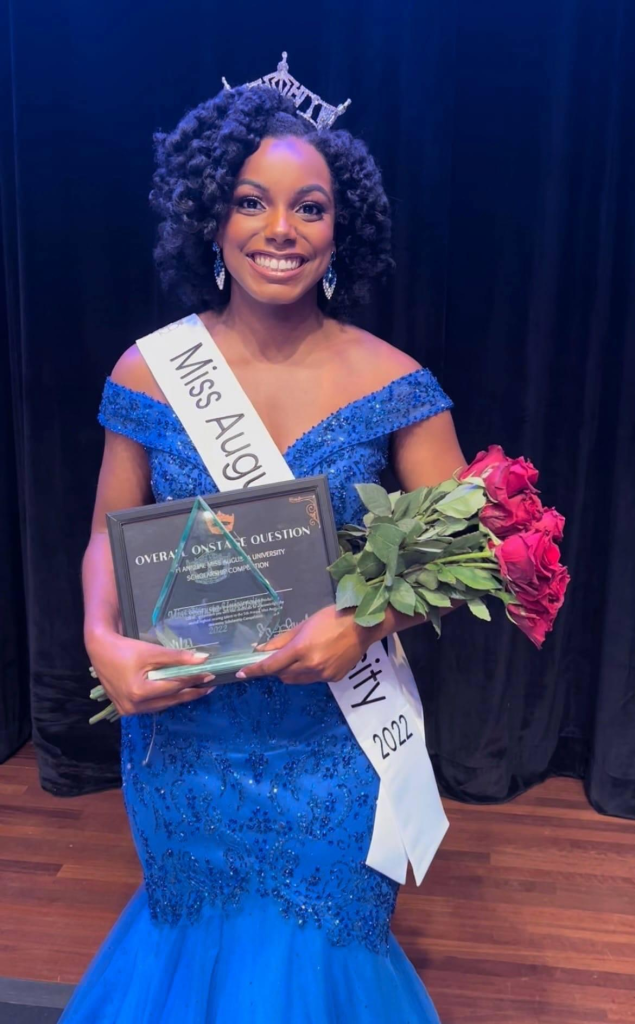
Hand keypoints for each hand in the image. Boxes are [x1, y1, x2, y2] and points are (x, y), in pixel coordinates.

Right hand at [86, 630, 215, 715]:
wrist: (99, 650)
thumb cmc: (124, 648)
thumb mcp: (152, 651)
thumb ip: (177, 657)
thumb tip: (203, 659)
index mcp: (139, 692)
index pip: (174, 687)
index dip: (193, 680)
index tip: (210, 675)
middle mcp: (134, 706)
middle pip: (169, 700)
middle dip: (190, 693)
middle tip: (208, 686)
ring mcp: (128, 710)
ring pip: (161, 706)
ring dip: (178, 698)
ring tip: (196, 689)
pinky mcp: (125, 709)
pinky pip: (151, 706)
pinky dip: (164, 699)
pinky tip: (175, 693)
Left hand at [236, 604, 372, 684]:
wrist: (362, 626)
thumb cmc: (331, 618)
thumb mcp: (303, 626)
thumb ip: (281, 640)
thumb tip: (262, 650)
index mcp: (301, 650)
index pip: (271, 666)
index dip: (254, 670)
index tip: (242, 673)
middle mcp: (310, 666)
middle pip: (282, 675)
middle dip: (277, 669)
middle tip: (280, 657)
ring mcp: (323, 674)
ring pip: (297, 680)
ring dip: (292, 672)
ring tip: (302, 656)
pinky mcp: (333, 679)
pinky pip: (313, 679)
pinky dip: (309, 672)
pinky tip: (319, 658)